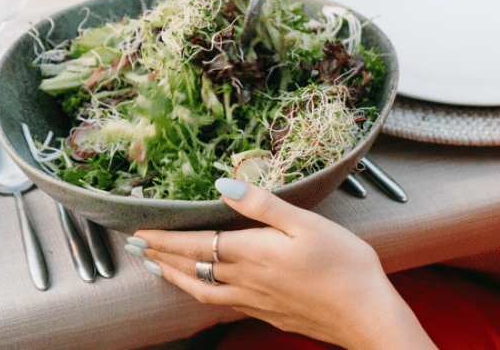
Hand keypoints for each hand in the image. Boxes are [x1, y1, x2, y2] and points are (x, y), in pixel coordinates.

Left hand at [133, 178, 434, 349]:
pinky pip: (220, 302)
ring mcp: (255, 300)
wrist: (364, 314)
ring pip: (201, 289)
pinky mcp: (267, 312)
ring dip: (174, 277)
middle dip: (160, 256)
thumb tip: (224, 185)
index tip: (139, 231)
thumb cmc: (343, 265)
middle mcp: (245, 280)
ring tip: (157, 268)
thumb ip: (263, 205)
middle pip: (191, 268)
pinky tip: (204, 289)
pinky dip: (200, 292)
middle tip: (135, 248)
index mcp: (252, 253)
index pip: (195, 244)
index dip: (164, 238)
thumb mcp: (306, 223)